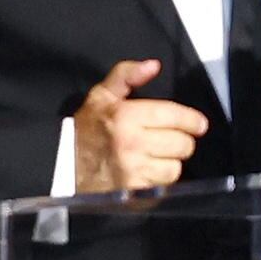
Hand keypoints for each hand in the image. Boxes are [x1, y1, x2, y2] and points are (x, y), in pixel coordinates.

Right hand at [73, 58, 209, 195]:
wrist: (61, 167)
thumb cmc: (86, 130)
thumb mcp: (102, 96)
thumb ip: (127, 75)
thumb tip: (154, 65)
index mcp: (126, 117)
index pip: (176, 116)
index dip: (192, 120)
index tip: (198, 124)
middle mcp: (133, 144)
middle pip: (183, 144)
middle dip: (181, 141)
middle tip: (168, 140)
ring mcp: (134, 172)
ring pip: (176, 167)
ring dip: (170, 162)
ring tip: (154, 157)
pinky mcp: (135, 194)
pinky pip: (164, 186)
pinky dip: (159, 181)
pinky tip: (146, 173)